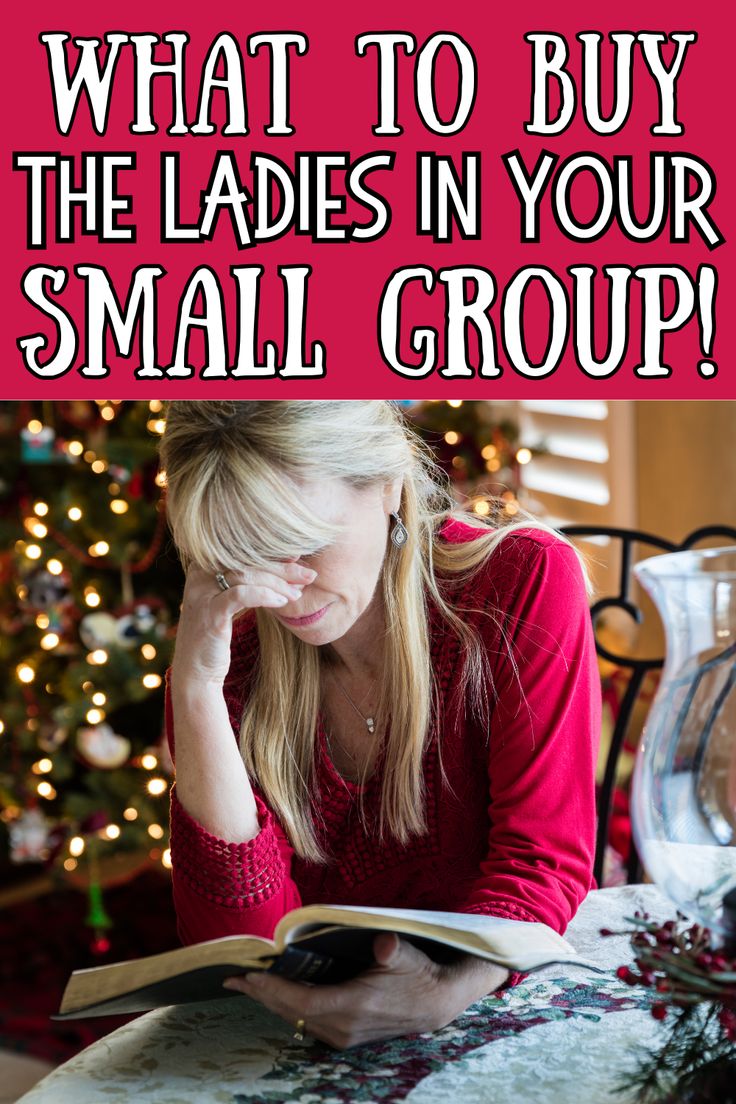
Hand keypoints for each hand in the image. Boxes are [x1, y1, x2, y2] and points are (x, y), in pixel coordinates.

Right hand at [172, 560, 316, 684]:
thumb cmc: (217, 635)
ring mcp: (202, 593)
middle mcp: (199, 576)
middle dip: (281, 568)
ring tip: (298, 593)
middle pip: (247, 561)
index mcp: (203, 567)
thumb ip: (248, 582)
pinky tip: (282, 603)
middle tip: (308, 575)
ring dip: (278, 583)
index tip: (298, 558)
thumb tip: (287, 563)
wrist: (196, 672)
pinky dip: (264, 595)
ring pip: (246, 575)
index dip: (272, 553)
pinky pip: (241, 595)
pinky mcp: (209, 614)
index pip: (243, 552)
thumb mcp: (230, 603)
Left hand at [222, 932, 509, 1049]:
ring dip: (272, 1003)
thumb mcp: (406, 954)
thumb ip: (392, 948)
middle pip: (292, 1012)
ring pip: (297, 1019)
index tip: (248, 977)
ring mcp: (344, 1035)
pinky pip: (307, 1022)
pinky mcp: (346, 1036)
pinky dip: (288, 1008)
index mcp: (354, 1005)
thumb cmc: (417, 973)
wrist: (436, 1003)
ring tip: (249, 986)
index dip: (272, 990)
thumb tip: (383, 943)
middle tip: (234, 980)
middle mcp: (344, 1026)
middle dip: (261, 996)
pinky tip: (278, 996)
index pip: (301, 1001)